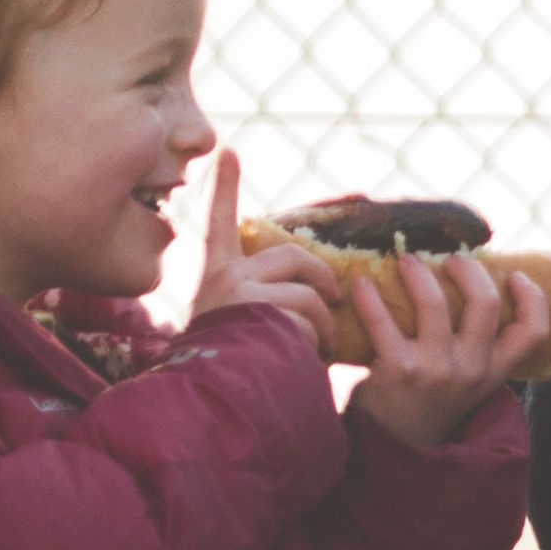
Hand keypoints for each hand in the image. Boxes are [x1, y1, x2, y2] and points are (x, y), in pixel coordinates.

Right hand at [187, 153, 337, 355]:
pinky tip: (308, 360)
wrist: (214, 399)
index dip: (226, 186)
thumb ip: (273, 300)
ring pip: (307, 292)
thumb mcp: (250, 326)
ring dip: (326, 324)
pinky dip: (318, 342)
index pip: (220, 221)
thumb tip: (325, 291)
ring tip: (324, 348)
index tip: (228, 150)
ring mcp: (236, 290)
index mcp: (217, 274)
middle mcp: (222, 276)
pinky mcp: (253, 307)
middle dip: (325, 282)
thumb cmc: (243, 367)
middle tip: (335, 303)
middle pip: (295, 256)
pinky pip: (307, 317)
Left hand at [350, 250, 550, 449]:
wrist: (396, 446)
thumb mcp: (470, 383)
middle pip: (485, 304)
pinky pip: (383, 321)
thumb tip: (472, 289)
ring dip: (418, 273)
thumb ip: (478, 348)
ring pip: (436, 304)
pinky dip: (369, 296)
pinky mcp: (398, 370)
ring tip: (406, 261)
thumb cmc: (431, 401)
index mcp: (495, 371)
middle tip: (450, 259)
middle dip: (468, 270)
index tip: (514, 275)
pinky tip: (362, 283)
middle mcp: (472, 370)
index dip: (532, 298)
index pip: (533, 332)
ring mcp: (436, 370)